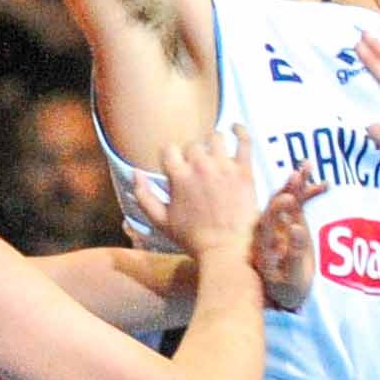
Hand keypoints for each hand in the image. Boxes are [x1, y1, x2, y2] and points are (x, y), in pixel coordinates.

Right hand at [150, 127, 263, 264]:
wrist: (226, 250)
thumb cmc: (193, 238)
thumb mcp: (160, 221)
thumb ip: (143, 196)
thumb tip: (135, 172)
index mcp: (179, 176)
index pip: (169, 150)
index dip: (170, 157)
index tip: (175, 166)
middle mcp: (201, 166)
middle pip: (192, 145)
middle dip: (192, 155)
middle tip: (197, 168)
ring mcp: (224, 167)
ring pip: (215, 138)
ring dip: (212, 144)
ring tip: (214, 153)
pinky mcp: (244, 171)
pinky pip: (244, 141)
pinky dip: (240, 131)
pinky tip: (235, 128)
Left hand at [252, 166, 323, 312]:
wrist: (289, 293)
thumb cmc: (287, 289)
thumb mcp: (292, 277)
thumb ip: (294, 253)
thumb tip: (296, 228)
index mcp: (261, 245)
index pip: (265, 224)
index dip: (275, 210)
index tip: (288, 201)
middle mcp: (267, 231)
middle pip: (275, 206)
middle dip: (287, 190)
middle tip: (297, 175)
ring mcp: (281, 225)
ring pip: (287, 200)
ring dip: (297, 184)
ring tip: (307, 166)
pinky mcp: (293, 222)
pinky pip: (300, 203)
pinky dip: (310, 193)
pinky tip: (325, 184)